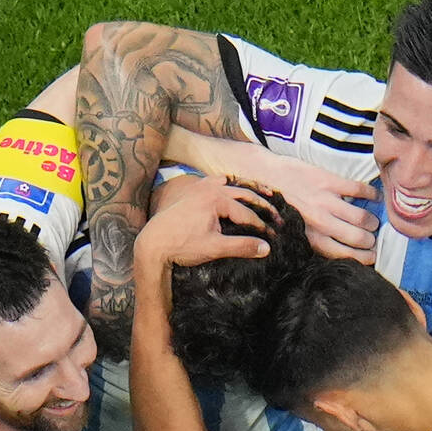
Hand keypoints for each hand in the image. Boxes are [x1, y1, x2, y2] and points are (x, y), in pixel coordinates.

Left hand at [136, 175, 273, 268]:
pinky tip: (231, 187)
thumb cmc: (182, 245)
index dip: (263, 226)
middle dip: (262, 206)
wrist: (154, 244)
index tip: (274, 236)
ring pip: (231, 184)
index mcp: (217, 199)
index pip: (247, 214)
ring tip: (264, 194)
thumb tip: (267, 248)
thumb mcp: (215, 248)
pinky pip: (214, 181)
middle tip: (277, 217)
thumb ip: (242, 246)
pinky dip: (227, 184)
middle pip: (244, 195)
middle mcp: (210, 188)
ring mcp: (200, 187)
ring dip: (247, 190)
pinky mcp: (192, 191)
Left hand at [255, 154, 378, 262]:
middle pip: (360, 239)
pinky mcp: (328, 181)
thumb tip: (337, 252)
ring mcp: (325, 201)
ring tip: (371, 220)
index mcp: (310, 240)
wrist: (262, 176)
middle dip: (371, 240)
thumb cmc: (277, 208)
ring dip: (372, 221)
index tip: (372, 255)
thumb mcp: (292, 232)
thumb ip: (312, 243)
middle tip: (372, 237)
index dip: (365, 257)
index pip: (347, 255)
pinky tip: (374, 197)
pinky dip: (372, 194)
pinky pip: (360, 190)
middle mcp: (320, 224)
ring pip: (363, 217)